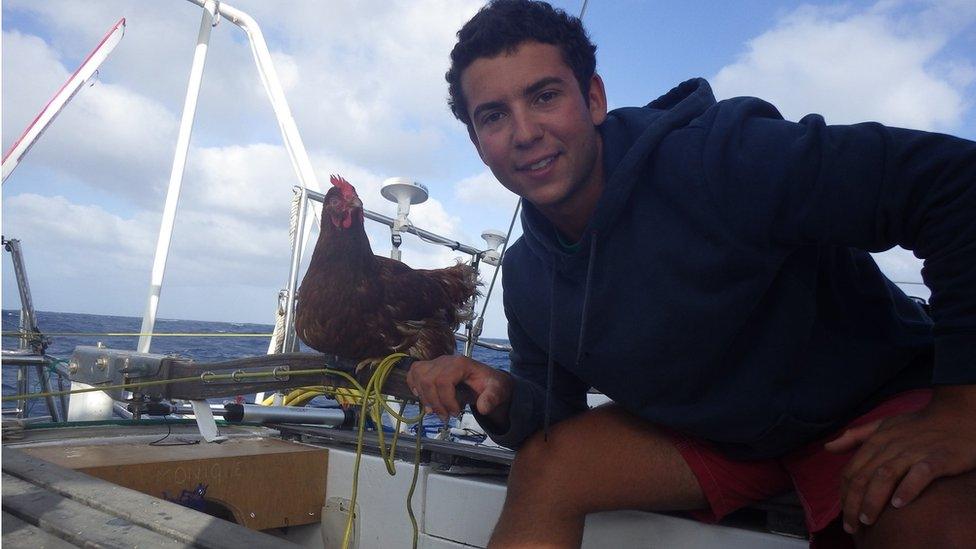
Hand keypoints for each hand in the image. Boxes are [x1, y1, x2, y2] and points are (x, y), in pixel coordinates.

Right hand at [406, 355, 512, 424]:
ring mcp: (436, 363)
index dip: (446, 400)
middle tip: (445, 417)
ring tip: (435, 411)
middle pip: (428, 380)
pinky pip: (414, 372)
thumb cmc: (490, 384)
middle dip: (435, 402)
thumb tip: (482, 408)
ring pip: (418, 376)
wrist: (487, 381)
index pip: (443, 380)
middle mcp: (445, 360)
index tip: (455, 413)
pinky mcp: (430, 368)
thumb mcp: (497, 390)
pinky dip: (414, 385)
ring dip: (424, 398)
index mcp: (461, 363)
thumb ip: (492, 397)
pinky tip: (423, 397)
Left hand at [825, 385, 975, 534]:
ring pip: (885, 476)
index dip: (845, 494)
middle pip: (864, 477)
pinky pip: (920, 474)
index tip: (845, 514)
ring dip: (873, 500)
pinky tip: (899, 504)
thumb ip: (855, 436)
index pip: (852, 471)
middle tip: (852, 527)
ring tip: (868, 520)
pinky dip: (908, 488)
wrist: (958, 416)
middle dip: (854, 504)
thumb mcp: (883, 425)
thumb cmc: (918, 425)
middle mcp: (891, 446)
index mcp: (876, 441)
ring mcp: (914, 452)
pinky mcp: (938, 458)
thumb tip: (828, 447)